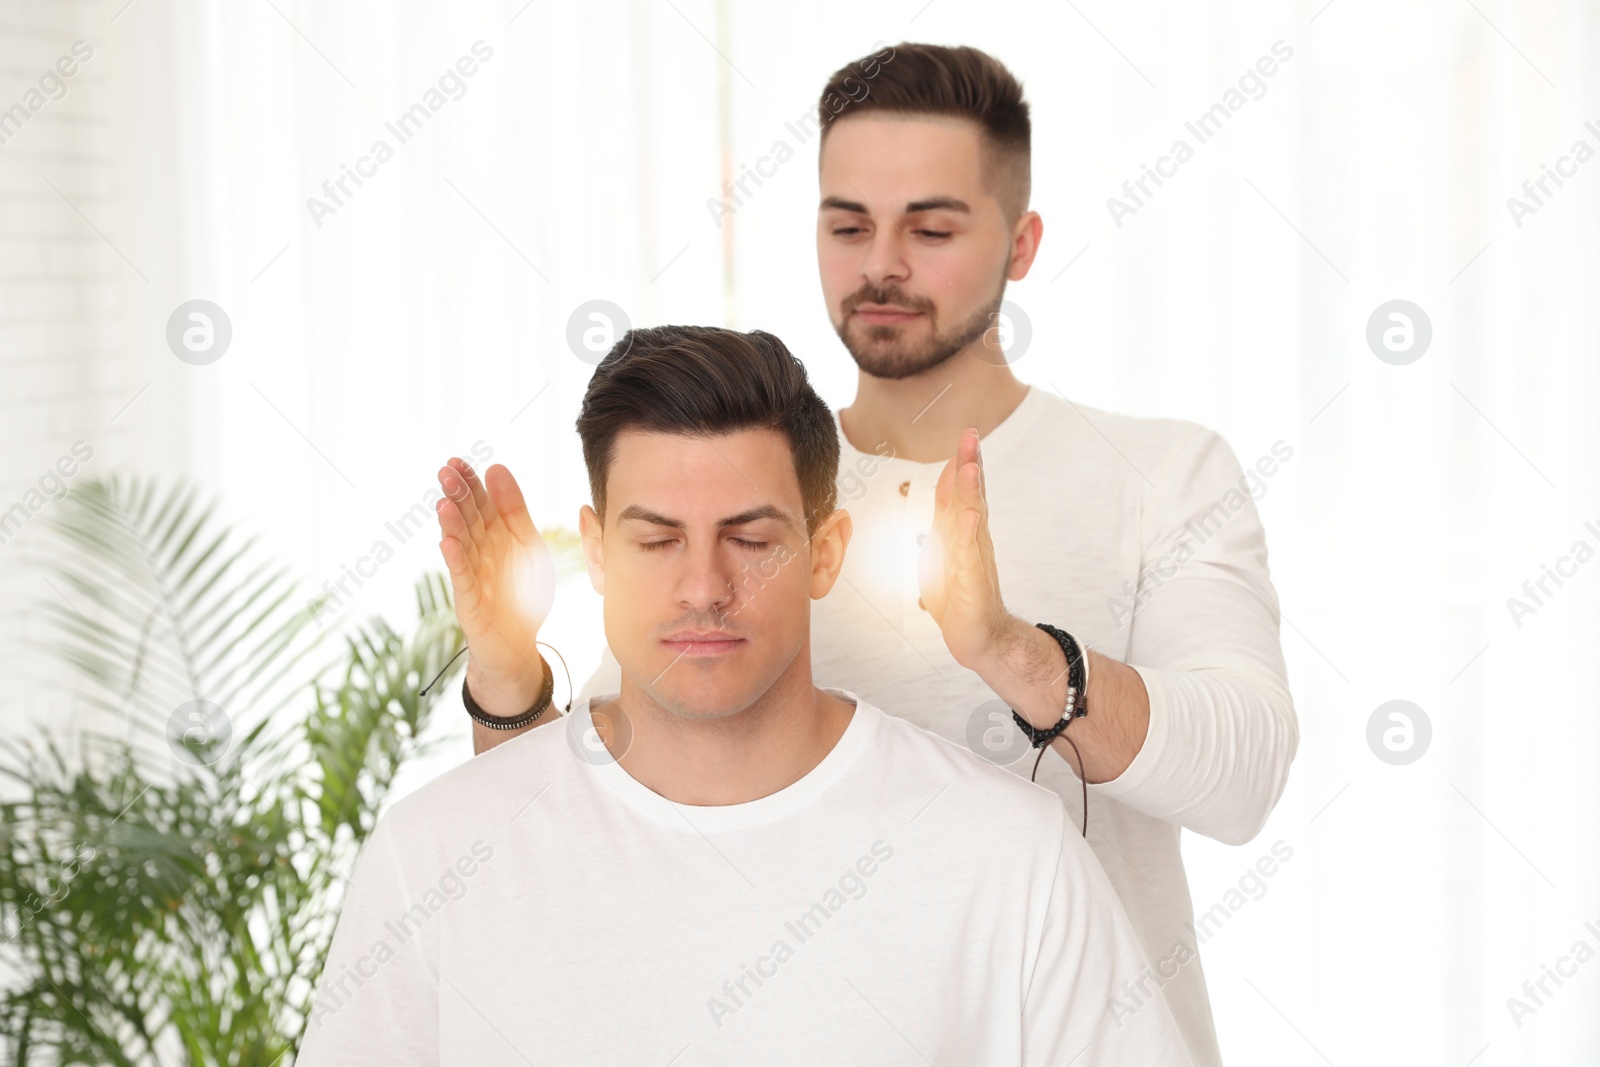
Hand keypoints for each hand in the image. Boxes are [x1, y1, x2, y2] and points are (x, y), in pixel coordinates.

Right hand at [435, 459, 554, 713]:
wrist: (518, 644)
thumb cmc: (521, 593)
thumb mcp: (528, 545)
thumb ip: (515, 510)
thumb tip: (496, 468)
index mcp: (493, 536)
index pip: (480, 503)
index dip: (470, 483)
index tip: (459, 461)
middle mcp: (478, 552)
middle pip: (467, 519)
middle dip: (458, 496)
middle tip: (446, 472)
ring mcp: (471, 576)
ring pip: (461, 545)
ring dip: (452, 525)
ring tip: (444, 503)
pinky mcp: (469, 601)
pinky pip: (461, 578)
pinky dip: (455, 561)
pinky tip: (447, 543)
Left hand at [918, 428, 1016, 671]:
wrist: (979, 637)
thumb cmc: (959, 592)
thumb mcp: (945, 544)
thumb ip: (947, 510)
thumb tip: (948, 476)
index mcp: (963, 530)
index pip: (963, 490)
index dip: (963, 462)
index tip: (968, 433)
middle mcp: (973, 539)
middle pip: (972, 496)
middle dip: (970, 464)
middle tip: (971, 435)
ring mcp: (975, 560)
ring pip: (973, 520)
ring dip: (971, 493)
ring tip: (971, 466)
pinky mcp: (973, 583)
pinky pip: (969, 557)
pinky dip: (968, 536)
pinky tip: (970, 518)